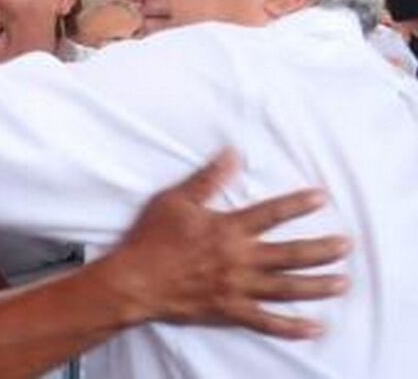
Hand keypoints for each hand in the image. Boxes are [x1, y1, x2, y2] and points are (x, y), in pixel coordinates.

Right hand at [104, 150, 350, 338]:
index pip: (271, 214)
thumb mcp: (175, 201)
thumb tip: (231, 154)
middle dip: (322, 250)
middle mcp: (239, 259)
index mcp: (227, 230)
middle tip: (346, 245)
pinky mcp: (230, 311)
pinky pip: (267, 322)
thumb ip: (207, 179)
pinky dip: (292, 327)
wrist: (134, 280)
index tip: (322, 198)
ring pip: (286, 288)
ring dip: (318, 286)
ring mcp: (237, 288)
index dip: (298, 205)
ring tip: (342, 282)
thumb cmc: (151, 238)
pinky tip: (315, 327)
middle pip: (290, 255)